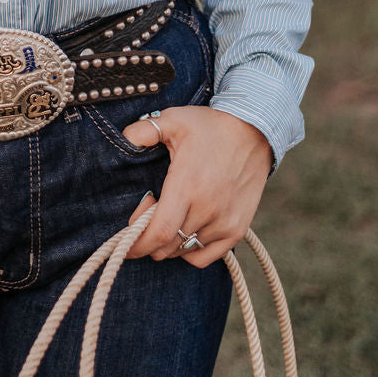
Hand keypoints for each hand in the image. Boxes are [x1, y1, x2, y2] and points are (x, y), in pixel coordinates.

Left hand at [121, 105, 273, 267]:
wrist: (254, 132)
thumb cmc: (210, 126)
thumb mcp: (174, 119)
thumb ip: (144, 130)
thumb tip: (123, 139)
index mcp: (187, 185)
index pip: (160, 232)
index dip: (138, 243)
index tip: (124, 241)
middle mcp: (207, 209)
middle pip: (168, 245)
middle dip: (147, 240)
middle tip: (142, 219)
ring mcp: (225, 222)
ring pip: (185, 250)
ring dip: (167, 244)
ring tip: (165, 219)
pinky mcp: (237, 230)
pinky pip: (207, 257)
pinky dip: (189, 252)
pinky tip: (184, 232)